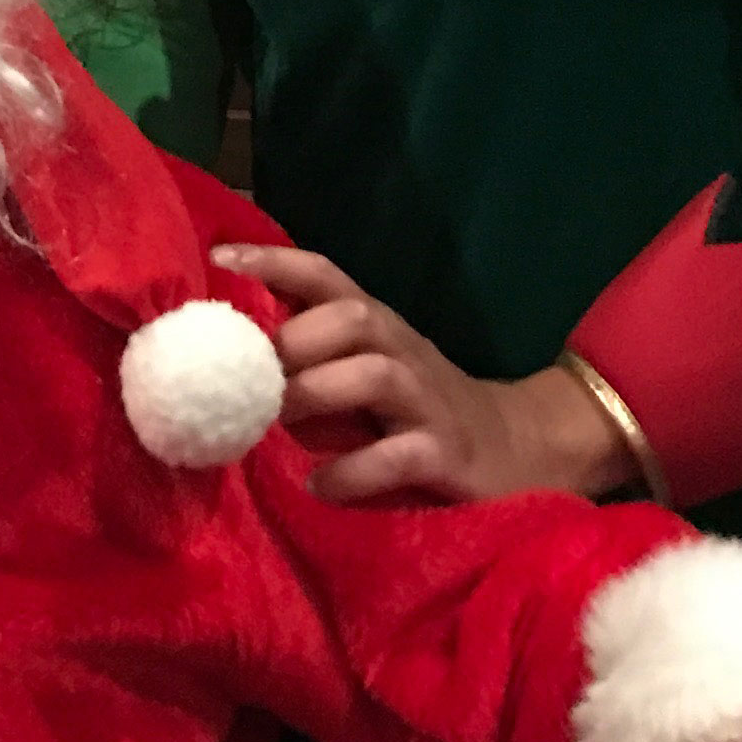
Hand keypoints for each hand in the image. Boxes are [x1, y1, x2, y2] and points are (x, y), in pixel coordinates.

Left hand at [216, 241, 627, 503]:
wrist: (520, 451)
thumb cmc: (416, 411)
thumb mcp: (364, 371)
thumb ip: (309, 356)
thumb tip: (221, 350)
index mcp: (378, 327)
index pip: (328, 275)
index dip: (276, 260)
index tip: (220, 256)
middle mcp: (404, 352)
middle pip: (352, 316)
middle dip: (294, 339)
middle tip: (247, 377)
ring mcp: (430, 403)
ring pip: (376, 373)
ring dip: (316, 394)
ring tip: (275, 423)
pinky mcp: (448, 456)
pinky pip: (398, 455)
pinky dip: (352, 471)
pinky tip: (320, 485)